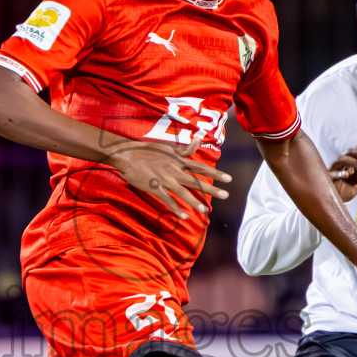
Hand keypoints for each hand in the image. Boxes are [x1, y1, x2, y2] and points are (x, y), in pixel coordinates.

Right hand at [106, 137, 230, 220]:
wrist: (127, 155)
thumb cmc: (147, 149)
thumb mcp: (168, 147)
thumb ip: (184, 149)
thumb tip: (198, 141)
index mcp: (178, 160)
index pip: (201, 168)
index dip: (216, 173)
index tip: (228, 179)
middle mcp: (174, 170)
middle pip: (196, 180)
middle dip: (212, 188)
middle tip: (226, 195)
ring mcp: (165, 180)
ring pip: (183, 192)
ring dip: (195, 202)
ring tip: (206, 210)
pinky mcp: (155, 188)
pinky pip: (168, 200)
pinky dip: (176, 208)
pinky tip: (184, 216)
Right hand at [328, 140, 356, 201]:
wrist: (336, 201)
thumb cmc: (346, 190)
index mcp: (350, 163)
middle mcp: (342, 163)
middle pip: (350, 152)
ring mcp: (334, 169)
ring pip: (341, 159)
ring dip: (352, 161)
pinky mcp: (328, 178)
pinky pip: (332, 174)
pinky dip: (339, 173)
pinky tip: (345, 174)